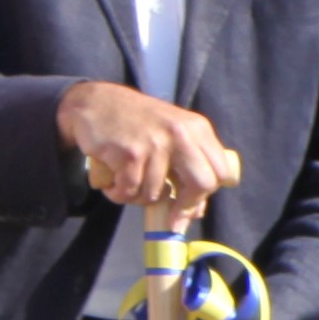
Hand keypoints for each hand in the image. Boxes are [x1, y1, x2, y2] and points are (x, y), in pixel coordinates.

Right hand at [58, 82, 238, 215]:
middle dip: (186, 207)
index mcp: (198, 129)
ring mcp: (155, 143)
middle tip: (170, 218)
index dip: (207, 195)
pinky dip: (120, 194)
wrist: (96, 101)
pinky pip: (130, 191)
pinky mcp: (130, 153)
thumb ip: (189, 166)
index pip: (222, 172)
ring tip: (129, 185)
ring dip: (139, 198)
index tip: (193, 206)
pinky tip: (114, 184)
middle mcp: (181, 134)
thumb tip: (197, 212)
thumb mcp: (173, 134)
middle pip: (203, 185)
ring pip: (157, 194)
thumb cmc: (138, 123)